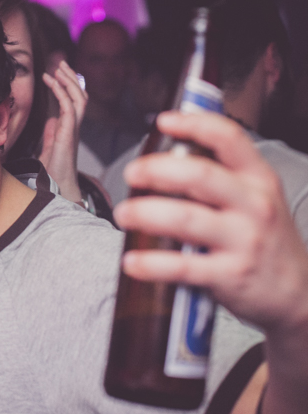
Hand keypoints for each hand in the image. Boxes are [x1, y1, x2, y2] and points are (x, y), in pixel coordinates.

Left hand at [39, 60, 86, 202]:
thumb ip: (51, 133)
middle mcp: (74, 125)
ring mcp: (73, 128)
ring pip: (78, 97)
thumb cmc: (53, 170)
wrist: (57, 186)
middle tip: (60, 62)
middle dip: (71, 77)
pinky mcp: (68, 133)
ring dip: (68, 80)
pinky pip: (69, 107)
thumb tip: (51, 121)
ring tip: (57, 67)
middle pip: (79, 94)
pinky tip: (52, 81)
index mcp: (70, 127)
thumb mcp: (48, 147)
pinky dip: (61, 92)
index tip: (57, 72)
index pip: (74, 100)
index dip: (68, 85)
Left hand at [113, 111, 307, 331]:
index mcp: (258, 179)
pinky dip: (151, 264)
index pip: (229, 138)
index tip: (163, 121)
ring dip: (144, 213)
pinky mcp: (231, 275)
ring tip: (123, 215)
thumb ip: (219, 177)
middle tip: (131, 174)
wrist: (298, 293)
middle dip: (156, 170)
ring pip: (185, 219)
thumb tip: (163, 158)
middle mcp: (254, 205)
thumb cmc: (263, 239)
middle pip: (199, 176)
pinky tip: (131, 261)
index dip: (194, 124)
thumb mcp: (255, 199)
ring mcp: (244, 241)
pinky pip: (182, 266)